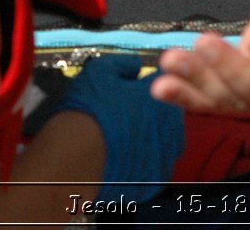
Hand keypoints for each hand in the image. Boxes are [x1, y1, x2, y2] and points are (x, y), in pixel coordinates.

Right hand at [48, 54, 184, 203]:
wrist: (74, 158)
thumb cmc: (89, 111)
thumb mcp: (101, 71)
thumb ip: (124, 64)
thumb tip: (135, 66)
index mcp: (168, 99)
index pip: (166, 88)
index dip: (144, 90)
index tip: (127, 94)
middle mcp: (175, 131)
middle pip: (165, 119)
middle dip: (147, 117)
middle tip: (118, 118)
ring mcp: (165, 161)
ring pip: (158, 146)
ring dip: (143, 143)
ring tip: (114, 142)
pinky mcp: (152, 186)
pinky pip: (147, 170)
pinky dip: (135, 166)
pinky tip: (115, 161)